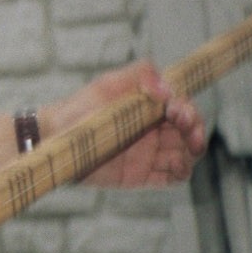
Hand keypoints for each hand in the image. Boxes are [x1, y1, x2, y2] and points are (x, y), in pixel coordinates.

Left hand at [47, 60, 206, 188]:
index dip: (188, 108)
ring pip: (186, 154)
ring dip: (193, 151)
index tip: (177, 110)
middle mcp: (154, 131)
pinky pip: (171, 177)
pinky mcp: (142, 175)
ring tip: (186, 149)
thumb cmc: (79, 108)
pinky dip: (181, 172)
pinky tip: (175, 166)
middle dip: (197, 128)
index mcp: (149, 107)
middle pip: (191, 131)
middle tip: (190, 130)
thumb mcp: (108, 84)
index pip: (182, 108)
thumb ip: (139, 75)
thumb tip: (168, 87)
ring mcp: (149, 154)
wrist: (54, 137)